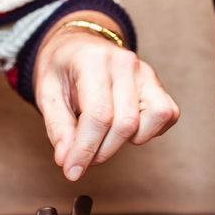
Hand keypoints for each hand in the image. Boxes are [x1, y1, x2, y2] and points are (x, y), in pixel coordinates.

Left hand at [33, 21, 178, 180]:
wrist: (77, 44)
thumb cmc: (62, 67)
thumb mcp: (46, 93)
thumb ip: (58, 128)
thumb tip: (67, 161)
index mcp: (93, 60)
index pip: (98, 115)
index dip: (85, 150)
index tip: (71, 170)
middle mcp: (125, 63)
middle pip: (125, 123)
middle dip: (102, 151)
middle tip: (82, 157)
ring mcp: (146, 72)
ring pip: (156, 117)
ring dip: (130, 140)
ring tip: (105, 136)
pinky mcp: (157, 83)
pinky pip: (168, 114)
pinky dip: (150, 130)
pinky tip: (126, 129)